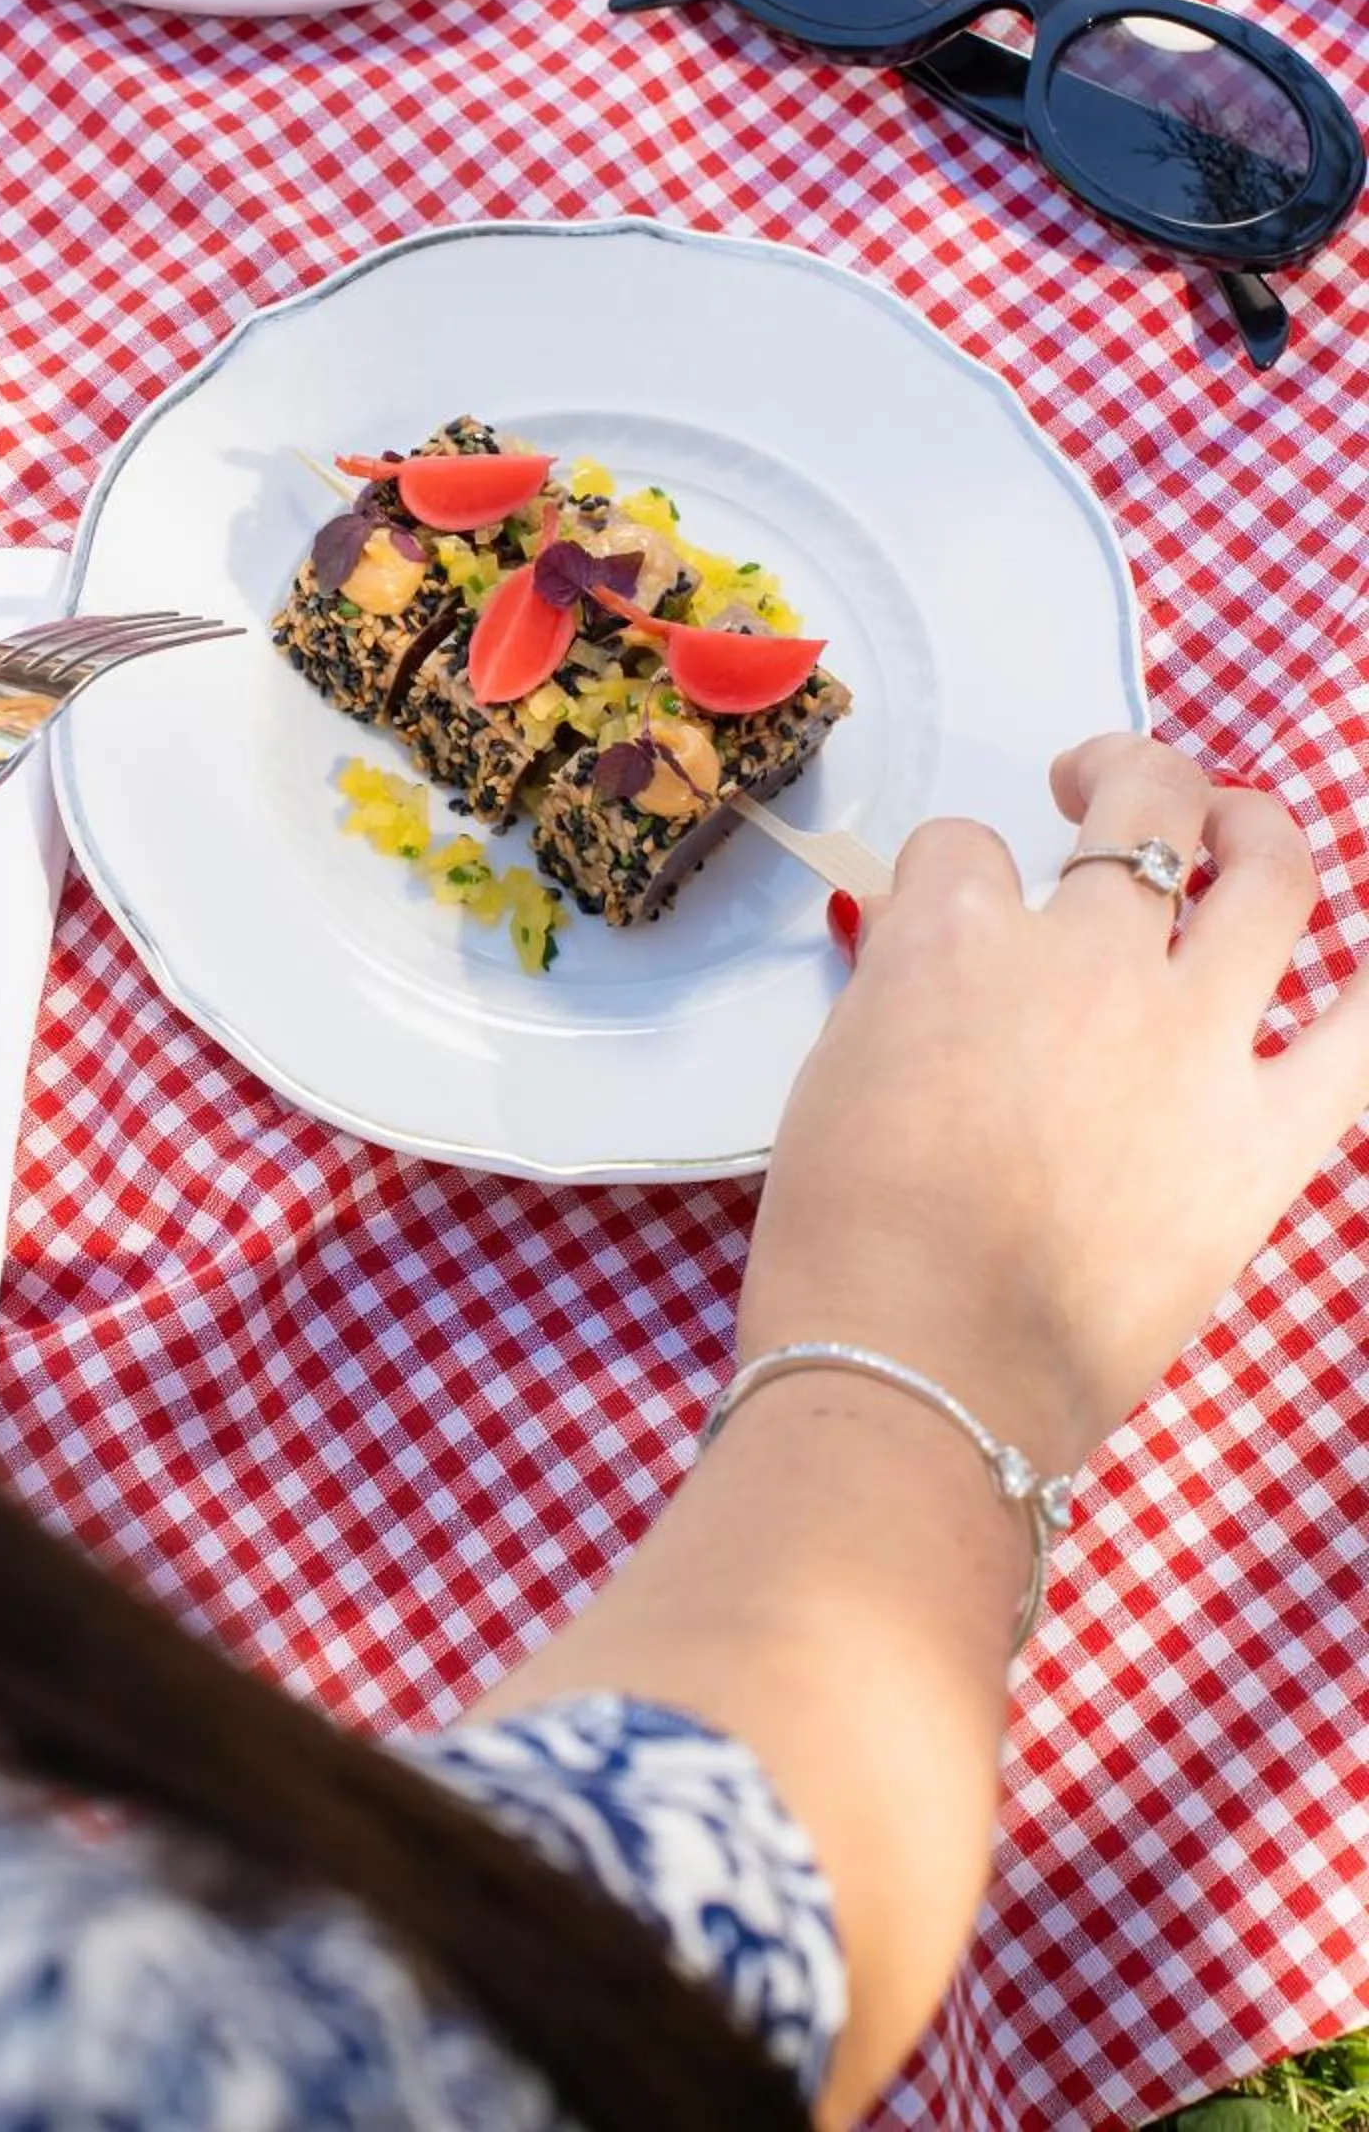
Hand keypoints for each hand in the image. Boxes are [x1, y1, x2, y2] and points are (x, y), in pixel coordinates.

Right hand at [741, 733, 1368, 1474]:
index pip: (962, 847)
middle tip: (1096, 790)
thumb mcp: (834, 1073)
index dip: (952, 872)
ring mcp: (1191, 1038)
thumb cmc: (845, 1241)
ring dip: (1257, 828)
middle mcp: (1087, 955)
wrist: (921, 1375)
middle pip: (1141, 801)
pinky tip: (1368, 967)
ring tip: (1236, 831)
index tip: (944, 910)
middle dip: (1121, 773)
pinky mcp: (1264, 1137)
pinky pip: (1360, 1040)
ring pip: (1269, 873)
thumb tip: (931, 966)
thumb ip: (901, 992)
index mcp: (956, 936)